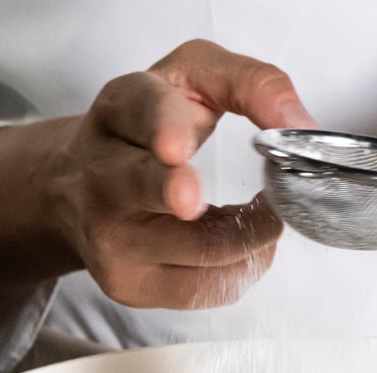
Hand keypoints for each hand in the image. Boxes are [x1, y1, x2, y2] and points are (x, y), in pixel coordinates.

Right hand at [0, 40, 316, 309]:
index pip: (141, 110)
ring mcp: (109, 239)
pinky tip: (246, 243)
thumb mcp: (195, 80)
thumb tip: (299, 127)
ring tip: (267, 214)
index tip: (175, 146)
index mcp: (119, 111)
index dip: (162, 128)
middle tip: (193, 197)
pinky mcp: (130, 287)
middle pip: (143, 187)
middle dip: (170, 191)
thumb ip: (251, 84)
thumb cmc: (149, 129)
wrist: (77, 188)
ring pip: (200, 250)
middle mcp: (102, 176)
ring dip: (255, 234)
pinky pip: (208, 289)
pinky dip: (244, 267)